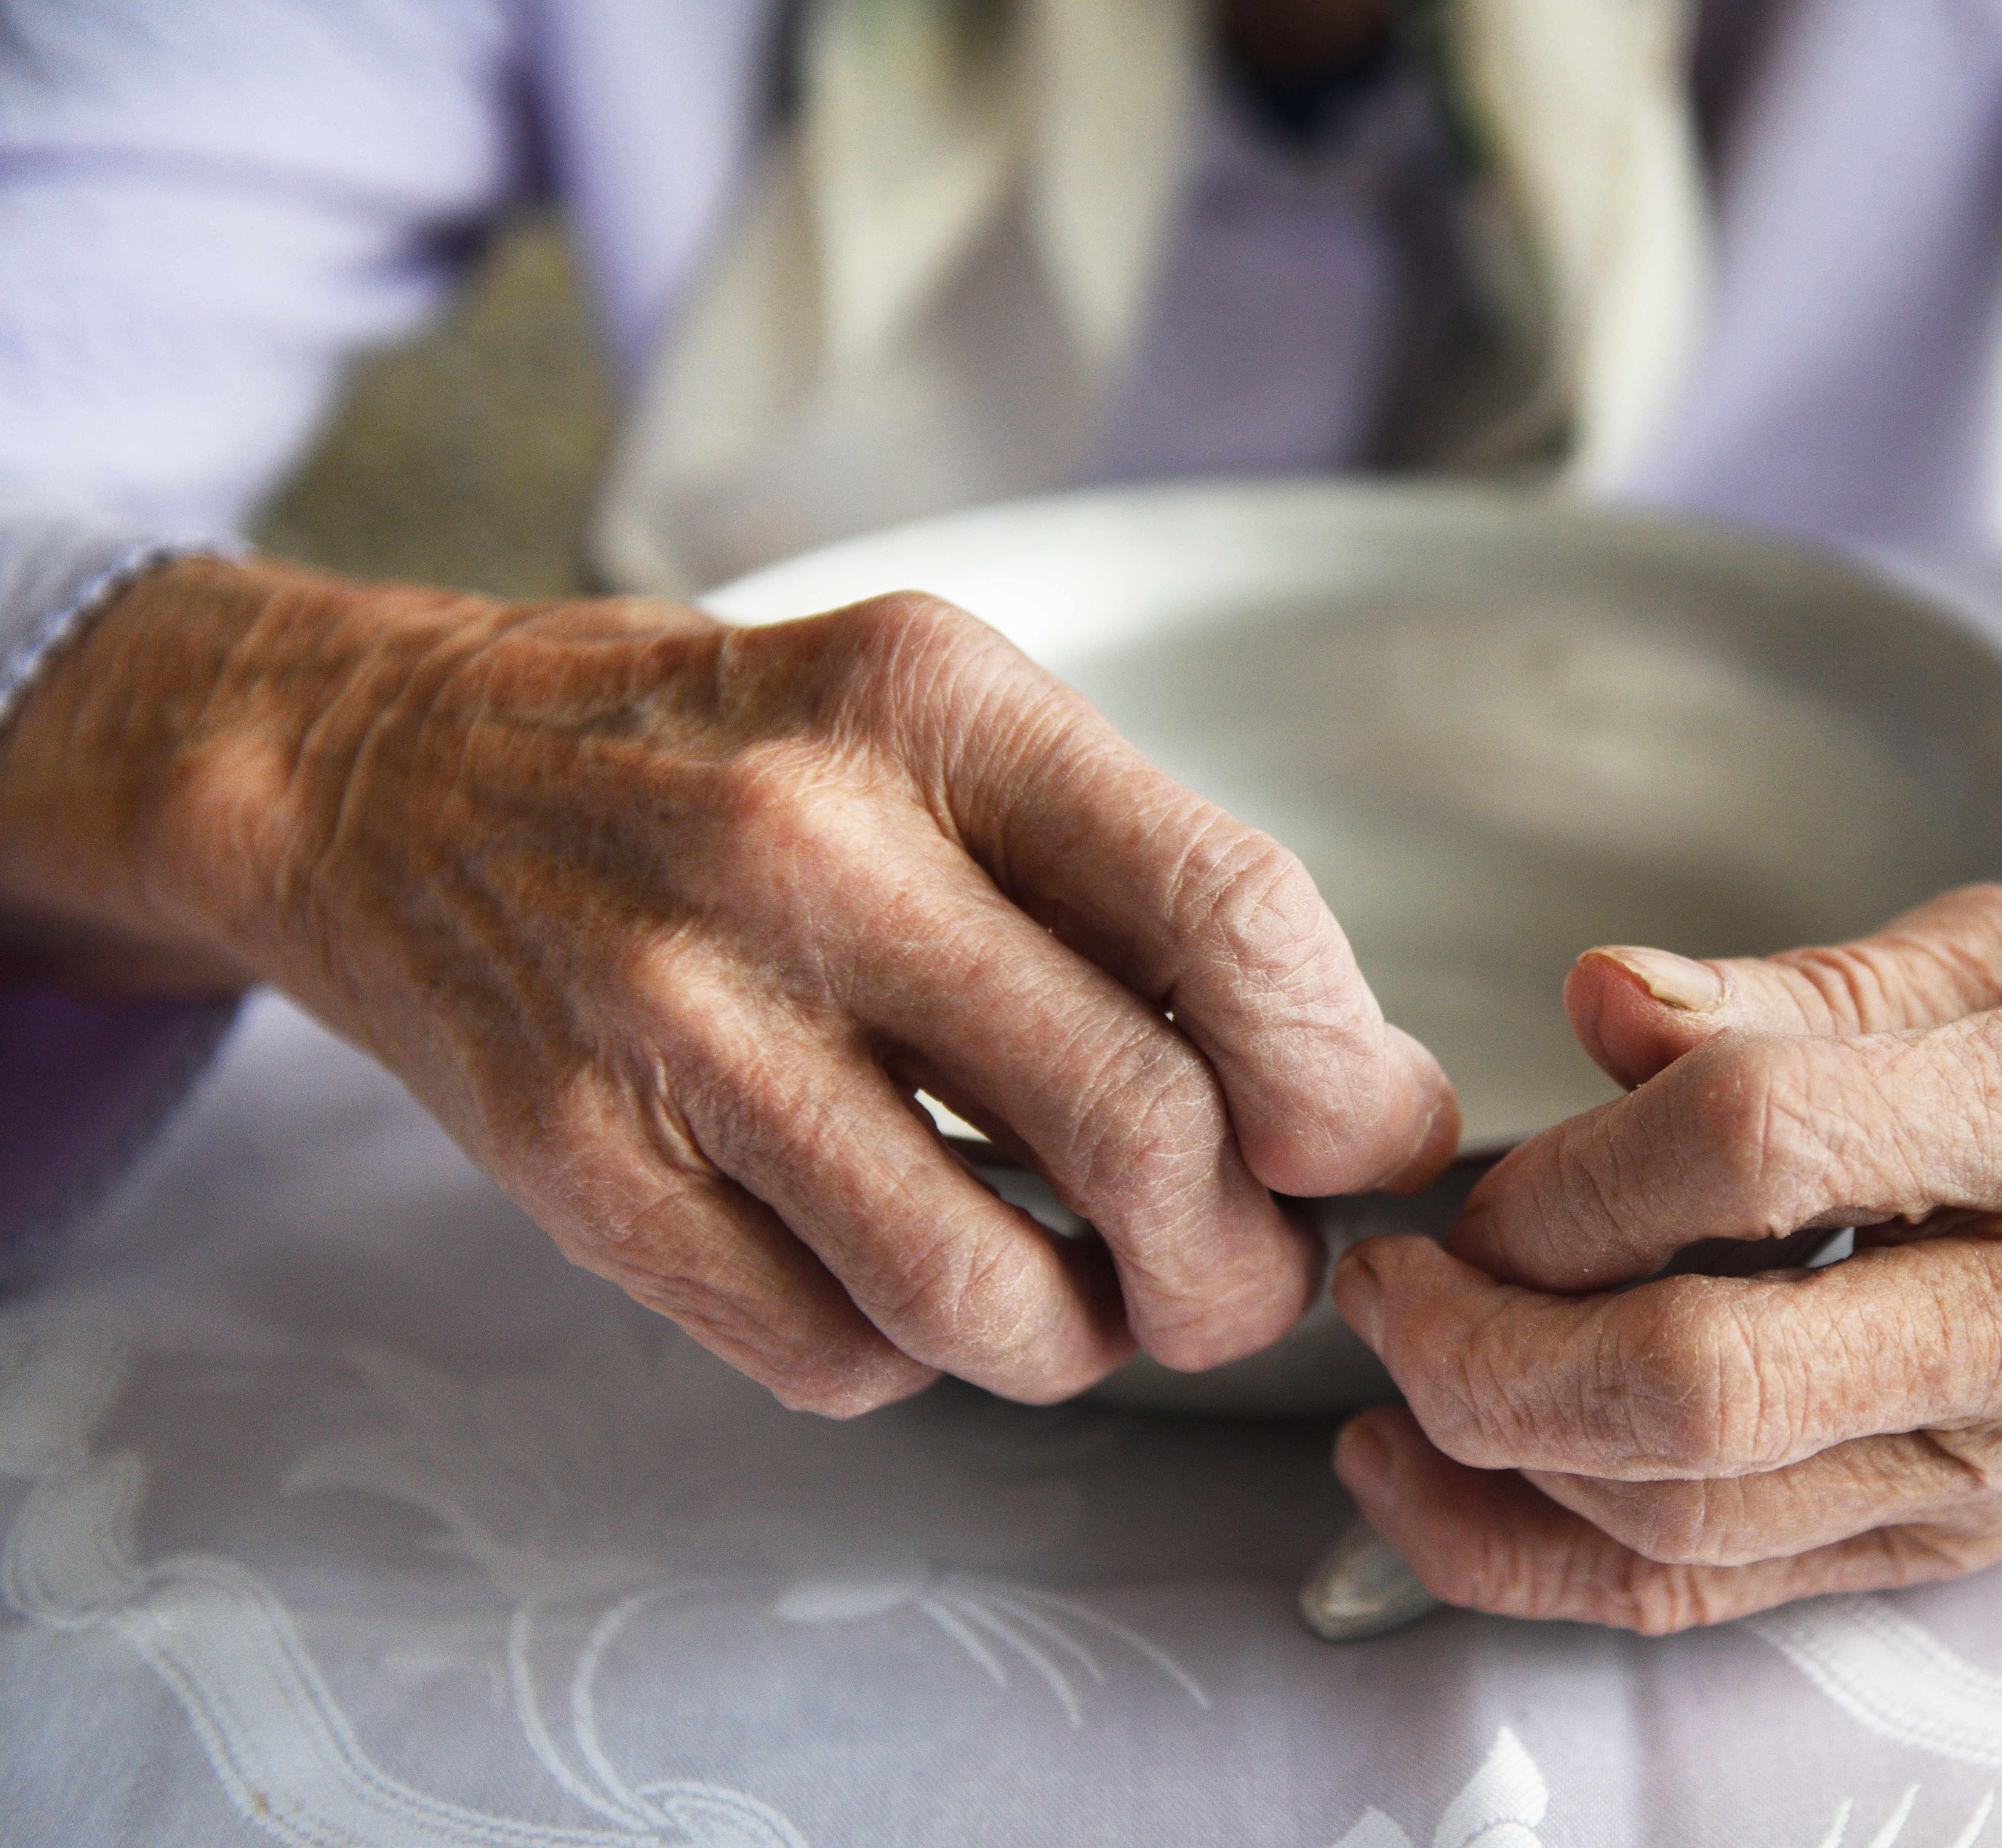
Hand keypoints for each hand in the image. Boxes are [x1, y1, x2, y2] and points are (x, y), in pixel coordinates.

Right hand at [0, 556, 1455, 1409]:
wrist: (395, 776)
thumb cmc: (732, 760)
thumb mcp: (948, 728)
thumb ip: (1145, 888)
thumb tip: (1355, 1100)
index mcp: (938, 710)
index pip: (1232, 919)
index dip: (1348, 1077)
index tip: (1376, 1143)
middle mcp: (809, 852)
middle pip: (1142, 1133)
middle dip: (1245, 1263)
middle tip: (1249, 1273)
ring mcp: (679, 1018)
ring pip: (992, 1296)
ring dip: (1089, 1338)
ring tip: (1090, 1291)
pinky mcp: (583, 1165)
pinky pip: (838, 1354)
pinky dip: (916, 1352)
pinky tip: (905, 1269)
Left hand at [1325, 885, 2001, 1631]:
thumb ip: (1796, 984)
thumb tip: (1607, 998)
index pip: (1774, 1148)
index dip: (1588, 1163)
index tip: (1498, 1165)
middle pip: (1712, 1381)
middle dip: (1499, 1344)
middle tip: (1397, 1278)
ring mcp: (1995, 1470)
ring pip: (1689, 1516)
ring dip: (1493, 1450)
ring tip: (1397, 1358)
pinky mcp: (1940, 1551)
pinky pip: (1705, 1597)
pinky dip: (1532, 1561)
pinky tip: (1423, 1485)